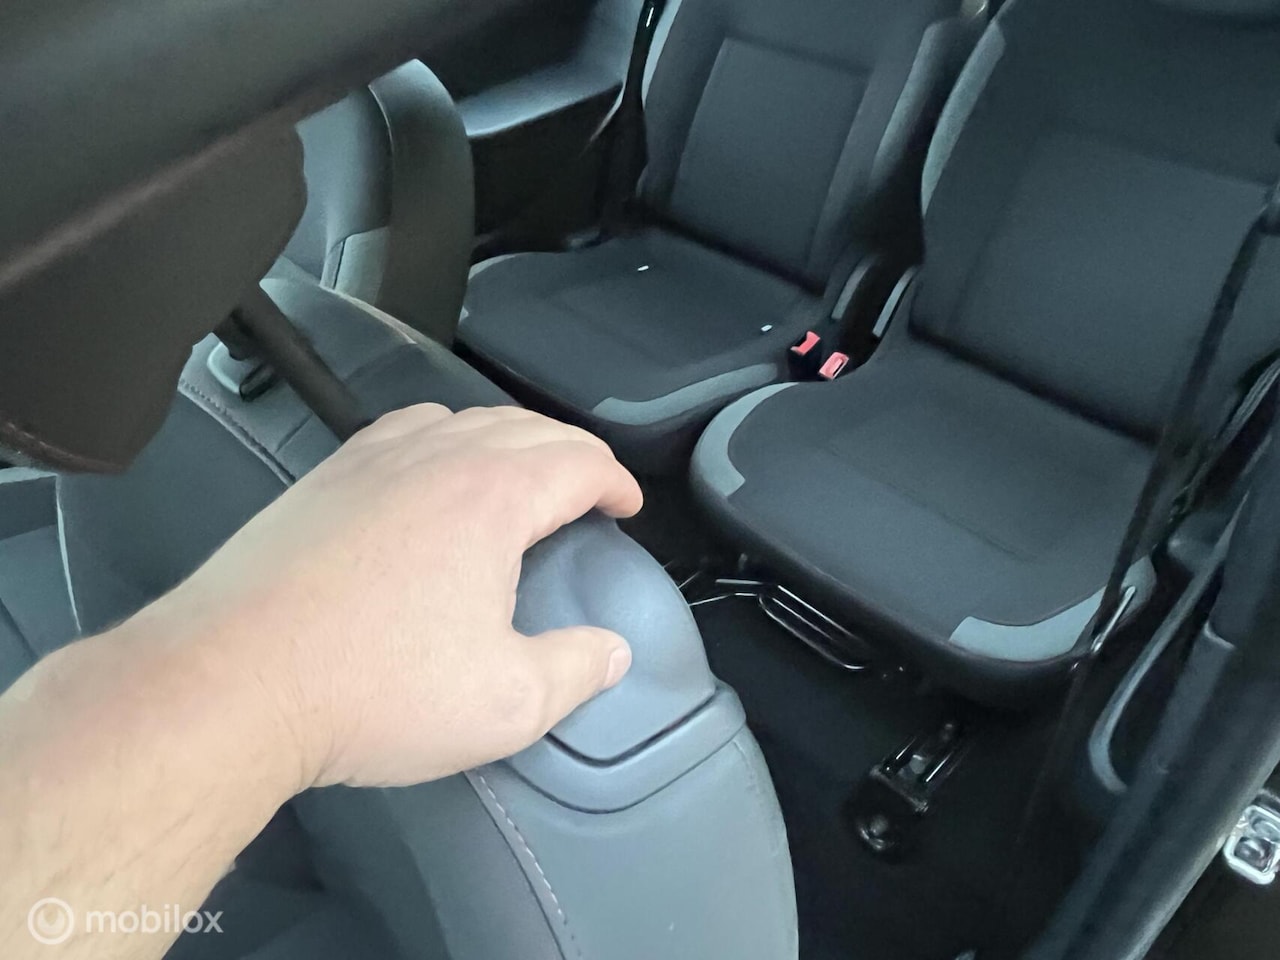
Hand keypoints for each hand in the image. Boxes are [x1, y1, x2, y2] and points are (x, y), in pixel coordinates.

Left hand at [147, 404, 641, 788]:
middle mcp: (434, 458)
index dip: (615, 481)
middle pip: (525, 427)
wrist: (232, 681)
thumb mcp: (507, 702)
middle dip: (571, 455)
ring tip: (520, 476)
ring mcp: (370, 460)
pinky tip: (429, 473)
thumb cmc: (373, 689)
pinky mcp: (322, 479)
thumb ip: (578, 670)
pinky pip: (401, 431)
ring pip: (461, 419)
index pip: (578, 459)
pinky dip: (440, 440)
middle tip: (588, 492)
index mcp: (491, 496)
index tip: (626, 508)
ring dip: (507, 440)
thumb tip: (612, 651)